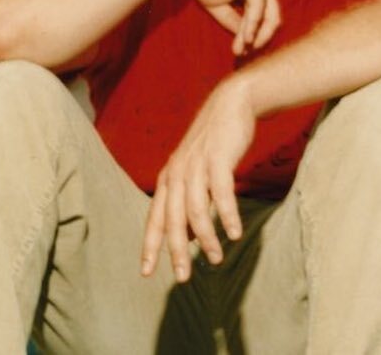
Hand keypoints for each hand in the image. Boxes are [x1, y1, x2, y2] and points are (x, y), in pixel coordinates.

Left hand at [141, 78, 255, 281]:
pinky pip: (221, 194)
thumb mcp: (196, 170)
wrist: (231, 103)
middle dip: (176, 252)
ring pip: (196, 211)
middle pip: (172, 221)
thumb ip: (190, 199)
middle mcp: (177, 174)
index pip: (154, 219)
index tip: (147, 272)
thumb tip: (187, 235)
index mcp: (168, 179)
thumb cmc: (215, 142)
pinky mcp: (218, 159)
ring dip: (206, 238)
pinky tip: (234, 233)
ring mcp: (196, 166)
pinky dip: (227, 215)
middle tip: (183, 277)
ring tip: (217, 258)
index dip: (150, 246)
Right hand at [189, 0, 280, 55]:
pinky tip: (247, 37)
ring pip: (268, 15)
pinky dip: (253, 24)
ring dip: (256, 35)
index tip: (240, 52)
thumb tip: (246, 39)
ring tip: (244, 48)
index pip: (263, 19)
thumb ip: (233, 20)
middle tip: (246, 53)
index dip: (254, 37)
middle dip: (261, 39)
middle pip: (272, 19)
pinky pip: (259, 7)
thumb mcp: (219, 6)